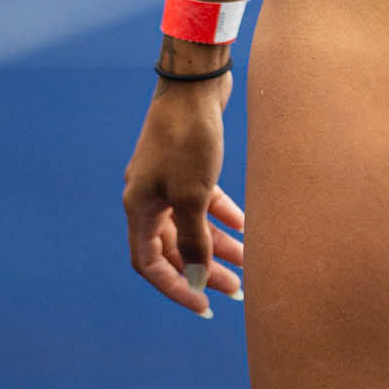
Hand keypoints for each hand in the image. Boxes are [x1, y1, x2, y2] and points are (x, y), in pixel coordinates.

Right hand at [123, 70, 244, 316]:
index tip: (204, 305)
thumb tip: (198, 279)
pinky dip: (224, 215)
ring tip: (250, 264)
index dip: (176, 287)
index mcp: (138, 208)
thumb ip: (194, 240)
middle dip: (205, 269)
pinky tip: (249, 226)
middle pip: (175, 248)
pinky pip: (205, 201)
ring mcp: (168, 180)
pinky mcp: (189, 164)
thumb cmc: (189, 138)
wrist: (196, 82)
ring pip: (193, 225)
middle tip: (238, 290)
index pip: (151, 264)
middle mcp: (149, 197)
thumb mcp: (193, 195)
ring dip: (219, 245)